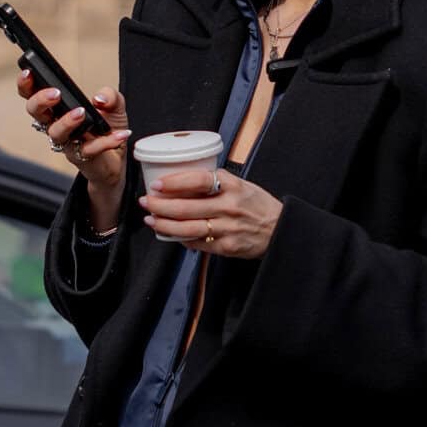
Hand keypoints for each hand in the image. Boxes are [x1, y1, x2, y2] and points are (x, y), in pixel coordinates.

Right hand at [19, 69, 130, 232]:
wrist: (117, 158)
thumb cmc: (106, 128)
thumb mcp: (114, 105)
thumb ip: (109, 95)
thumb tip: (99, 98)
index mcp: (58, 109)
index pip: (33, 95)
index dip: (26, 84)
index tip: (29, 72)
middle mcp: (57, 125)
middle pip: (36, 112)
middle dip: (41, 101)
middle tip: (56, 94)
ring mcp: (67, 142)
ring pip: (56, 133)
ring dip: (67, 121)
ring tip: (81, 113)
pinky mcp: (82, 157)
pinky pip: (89, 149)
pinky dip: (106, 141)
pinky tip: (120, 134)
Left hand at [140, 167, 283, 259]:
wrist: (279, 230)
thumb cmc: (257, 205)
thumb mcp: (241, 185)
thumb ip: (216, 182)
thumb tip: (182, 179)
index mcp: (233, 186)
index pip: (200, 180)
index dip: (175, 182)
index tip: (158, 184)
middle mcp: (229, 207)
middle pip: (187, 207)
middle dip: (160, 205)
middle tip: (146, 201)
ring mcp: (227, 229)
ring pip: (187, 228)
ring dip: (164, 225)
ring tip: (151, 220)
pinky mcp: (226, 247)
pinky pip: (197, 243)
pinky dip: (181, 239)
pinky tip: (170, 234)